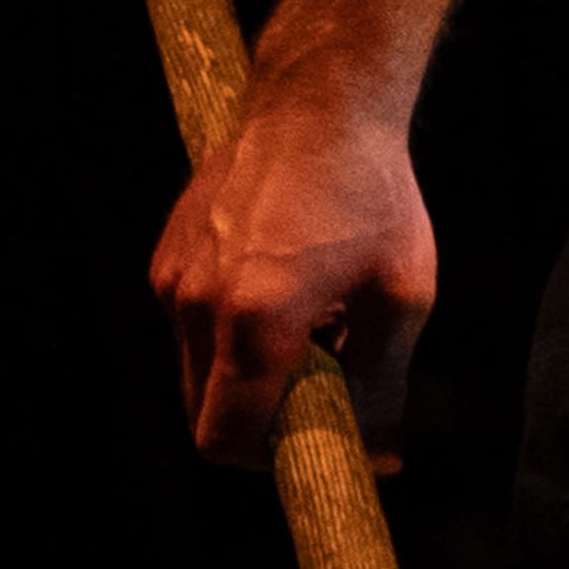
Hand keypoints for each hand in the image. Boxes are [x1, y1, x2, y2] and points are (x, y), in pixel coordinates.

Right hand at [149, 79, 434, 469]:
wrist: (320, 106)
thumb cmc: (373, 196)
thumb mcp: (401, 297)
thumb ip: (382, 386)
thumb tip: (379, 457)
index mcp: (254, 322)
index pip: (224, 439)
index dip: (266, 461)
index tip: (313, 445)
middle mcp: (197, 305)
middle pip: (203, 414)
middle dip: (258, 423)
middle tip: (320, 394)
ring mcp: (173, 279)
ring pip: (195, 371)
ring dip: (245, 377)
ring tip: (310, 333)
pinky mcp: (167, 257)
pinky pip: (189, 327)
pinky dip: (229, 337)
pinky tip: (283, 297)